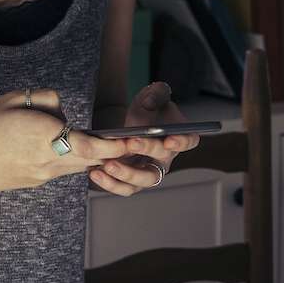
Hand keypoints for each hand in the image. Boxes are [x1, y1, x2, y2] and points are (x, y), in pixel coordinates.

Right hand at [0, 88, 130, 191]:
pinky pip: (59, 170)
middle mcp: (47, 161)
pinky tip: (59, 147)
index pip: (91, 147)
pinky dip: (67, 160)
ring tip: (98, 142)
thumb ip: (49, 101)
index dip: (116, 146)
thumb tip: (65, 112)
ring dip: (89, 156)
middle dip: (110, 151)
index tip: (134, 140)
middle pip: (91, 159)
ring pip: (76, 166)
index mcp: (44, 136)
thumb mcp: (16, 99)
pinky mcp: (33, 182)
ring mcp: (40, 175)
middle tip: (130, 141)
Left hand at [89, 81, 199, 196]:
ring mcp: (148, 173)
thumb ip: (156, 94)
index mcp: (177, 137)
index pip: (187, 141)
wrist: (128, 124)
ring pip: (143, 180)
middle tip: (131, 142)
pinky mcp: (131, 183)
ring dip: (127, 174)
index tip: (169, 140)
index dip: (181, 142)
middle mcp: (165, 159)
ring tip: (109, 164)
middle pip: (161, 160)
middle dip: (147, 150)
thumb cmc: (146, 111)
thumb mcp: (151, 96)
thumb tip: (150, 102)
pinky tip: (96, 173)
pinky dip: (110, 184)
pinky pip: (124, 188)